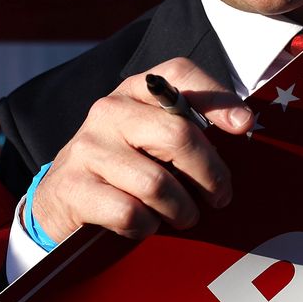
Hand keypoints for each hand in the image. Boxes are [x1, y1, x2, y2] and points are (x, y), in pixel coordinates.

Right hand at [32, 58, 253, 241]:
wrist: (59, 199)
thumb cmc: (123, 168)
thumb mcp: (150, 137)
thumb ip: (188, 129)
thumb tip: (242, 129)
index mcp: (135, 91)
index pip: (178, 74)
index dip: (216, 95)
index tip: (243, 125)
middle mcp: (109, 111)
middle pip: (178, 136)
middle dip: (210, 174)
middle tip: (219, 197)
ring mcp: (88, 148)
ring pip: (157, 184)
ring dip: (181, 210)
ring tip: (184, 217)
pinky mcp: (74, 187)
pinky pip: (130, 213)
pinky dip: (147, 227)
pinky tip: (146, 226)